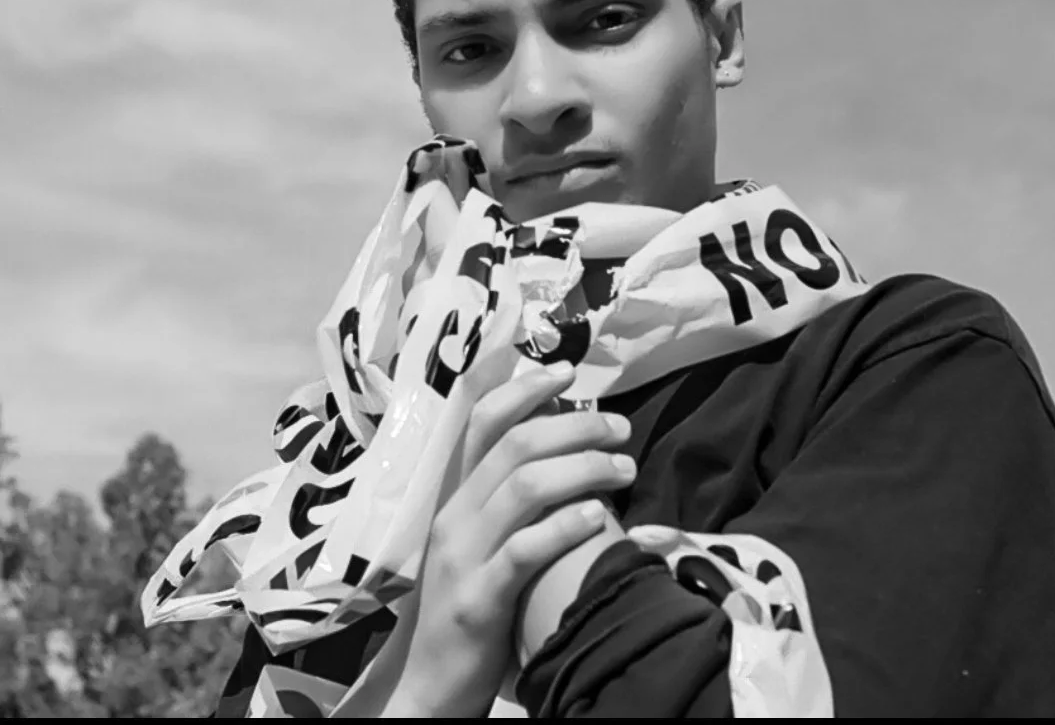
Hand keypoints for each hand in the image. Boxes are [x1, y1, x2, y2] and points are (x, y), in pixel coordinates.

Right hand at [394, 363, 634, 717]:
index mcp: (456, 495)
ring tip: (624, 470)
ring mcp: (463, 557)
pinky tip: (598, 517)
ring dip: (584, 468)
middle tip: (620, 427)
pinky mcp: (479, 600)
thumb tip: (567, 449)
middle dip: (576, 425)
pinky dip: (564, 527)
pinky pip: (523, 551)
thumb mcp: (481, 541)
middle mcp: (455, 515)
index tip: (568, 371)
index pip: (483, 420)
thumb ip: (510, 498)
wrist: (429, 683)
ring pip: (524, 487)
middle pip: (515, 444)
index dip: (526, 389)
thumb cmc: (472, 602)